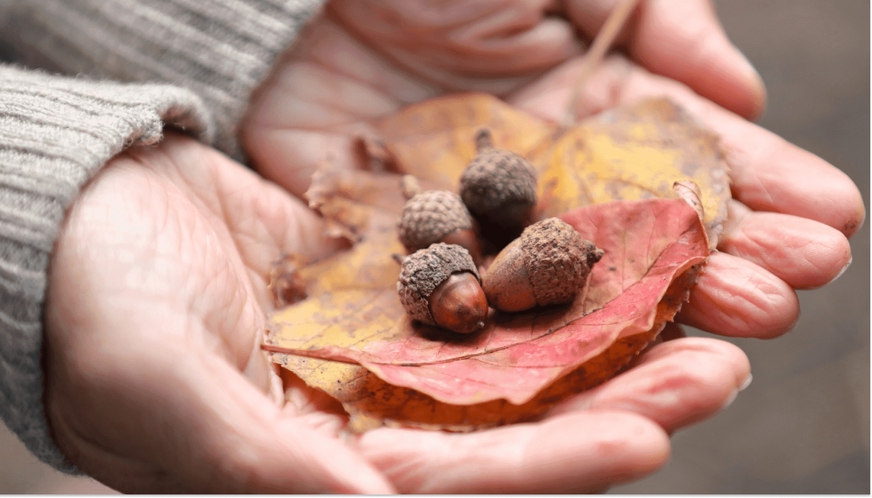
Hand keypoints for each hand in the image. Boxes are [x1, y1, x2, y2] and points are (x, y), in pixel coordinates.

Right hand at [42, 135, 750, 493]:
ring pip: (512, 347)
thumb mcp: (161, 385)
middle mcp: (366, 415)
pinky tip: (608, 243)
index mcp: (319, 464)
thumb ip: (261, 462)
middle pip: (510, 420)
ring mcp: (382, 342)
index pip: (456, 482)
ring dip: (601, 334)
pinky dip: (544, 264)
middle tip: (714, 371)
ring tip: (699, 313)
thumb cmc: (88, 308)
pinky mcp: (386, 276)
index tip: (644, 437)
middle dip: (612, 402)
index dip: (550, 464)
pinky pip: (482, 273)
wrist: (73, 215)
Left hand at [241, 0, 862, 338]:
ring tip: (726, 352)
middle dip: (721, 270)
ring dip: (651, 325)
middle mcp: (549, 188)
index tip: (829, 224)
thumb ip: (660, 19)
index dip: (760, 192)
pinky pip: (484, 313)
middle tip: (784, 300)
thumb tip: (739, 96)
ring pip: (579, 294)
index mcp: (592, 117)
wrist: (301, 0)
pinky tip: (602, 374)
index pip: (690, 164)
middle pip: (644, 242)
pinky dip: (536, 346)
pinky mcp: (416, 262)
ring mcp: (485, 234)